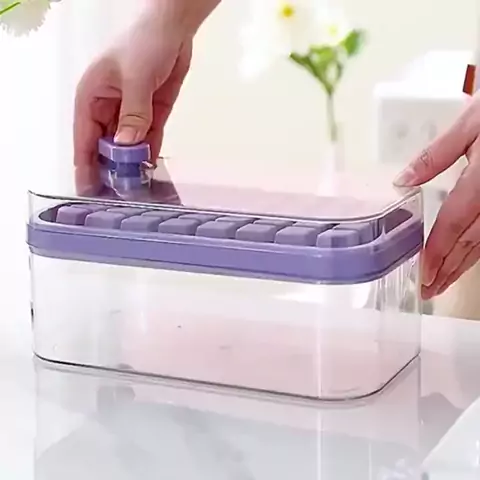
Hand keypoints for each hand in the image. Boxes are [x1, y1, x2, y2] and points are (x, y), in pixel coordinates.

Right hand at [73, 6, 191, 194]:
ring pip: (126, 147)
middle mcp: (108, 109)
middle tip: (116, 196)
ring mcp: (130, 113)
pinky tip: (149, 171)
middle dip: (109, 170)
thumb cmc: (145, 44)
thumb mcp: (135, 78)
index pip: (85, 138)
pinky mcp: (150, 115)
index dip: (86, 165)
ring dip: (130, 166)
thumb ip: (133, 114)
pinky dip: (148, 154)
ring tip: (134, 190)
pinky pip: (147, 140)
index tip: (88, 190)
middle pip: (104, 147)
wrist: (174, 30)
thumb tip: (126, 146)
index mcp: (91, 98)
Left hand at [394, 92, 479, 298]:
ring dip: (462, 267)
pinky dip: (476, 252)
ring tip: (441, 284)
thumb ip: (435, 156)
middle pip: (471, 243)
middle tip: (428, 290)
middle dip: (447, 270)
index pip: (455, 224)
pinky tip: (464, 261)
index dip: (438, 251)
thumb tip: (402, 181)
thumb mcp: (469, 125)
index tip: (422, 273)